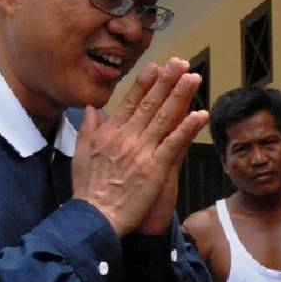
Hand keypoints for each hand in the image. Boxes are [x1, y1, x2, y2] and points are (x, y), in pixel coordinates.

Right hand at [71, 59, 207, 236]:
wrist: (95, 218)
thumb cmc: (88, 192)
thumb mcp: (80, 155)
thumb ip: (89, 129)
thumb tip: (92, 109)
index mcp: (110, 133)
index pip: (131, 102)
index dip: (146, 83)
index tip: (157, 67)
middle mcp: (127, 137)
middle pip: (151, 103)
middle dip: (167, 81)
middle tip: (181, 63)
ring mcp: (142, 151)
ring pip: (165, 117)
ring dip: (181, 95)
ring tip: (193, 78)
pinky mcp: (155, 168)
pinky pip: (175, 143)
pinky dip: (187, 128)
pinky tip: (200, 114)